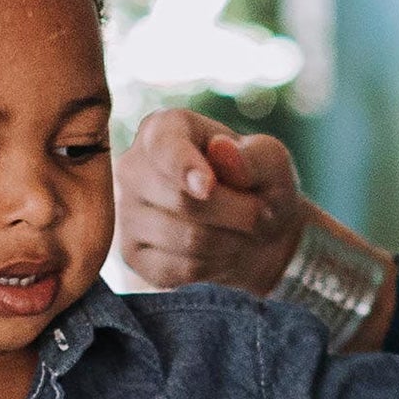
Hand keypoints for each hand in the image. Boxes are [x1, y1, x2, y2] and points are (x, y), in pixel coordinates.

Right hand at [116, 108, 305, 294]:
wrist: (253, 233)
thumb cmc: (258, 185)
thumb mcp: (272, 162)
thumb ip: (253, 155)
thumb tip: (221, 150)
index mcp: (163, 129)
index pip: (163, 147)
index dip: (185, 168)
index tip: (208, 187)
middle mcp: (134, 167)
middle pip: (182, 200)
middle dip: (237, 213)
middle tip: (261, 213)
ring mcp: (127, 213)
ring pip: (185, 239)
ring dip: (231, 241)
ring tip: (243, 232)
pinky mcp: (133, 255)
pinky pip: (179, 269)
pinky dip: (215, 266)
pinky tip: (221, 252)